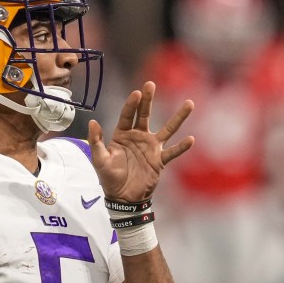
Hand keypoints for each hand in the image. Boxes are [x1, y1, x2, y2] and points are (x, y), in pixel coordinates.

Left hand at [88, 81, 193, 202]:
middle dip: (148, 100)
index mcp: (122, 135)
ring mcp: (151, 147)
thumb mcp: (99, 160)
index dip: (132, 104)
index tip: (137, 93)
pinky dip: (181, 146)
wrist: (123, 198)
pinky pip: (173, 151)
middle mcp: (138, 137)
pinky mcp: (160, 160)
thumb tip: (92, 122)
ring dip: (178, 117)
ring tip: (189, 103)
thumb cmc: (109, 178)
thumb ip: (96, 141)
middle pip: (145, 114)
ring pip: (167, 129)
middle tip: (151, 84)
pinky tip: (191, 139)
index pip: (127, 115)